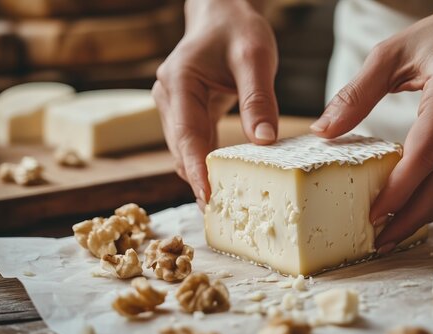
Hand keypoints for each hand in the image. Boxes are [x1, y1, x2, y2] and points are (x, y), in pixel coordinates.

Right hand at [152, 0, 278, 209]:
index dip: (197, 170)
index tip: (209, 199)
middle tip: (225, 214)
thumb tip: (263, 142)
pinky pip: (195, 145)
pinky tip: (225, 183)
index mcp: (179, 82)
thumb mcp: (255, 57)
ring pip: (186, 152)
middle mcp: (169, 98)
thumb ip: (258, 99)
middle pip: (182, 150)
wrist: (223, 14)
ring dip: (202, 177)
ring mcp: (174, 108)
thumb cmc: (237, 29)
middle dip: (200, 181)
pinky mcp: (186, 114)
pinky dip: (208, 165)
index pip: (187, 135)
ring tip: (226, 206)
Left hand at [311, 0, 432, 251]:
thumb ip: (357, 94)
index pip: (426, 152)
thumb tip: (324, 132)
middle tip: (383, 239)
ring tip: (396, 232)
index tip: (375, 214)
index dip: (401, 188)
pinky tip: (417, 206)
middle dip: (413, 214)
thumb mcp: (390, 53)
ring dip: (426, 211)